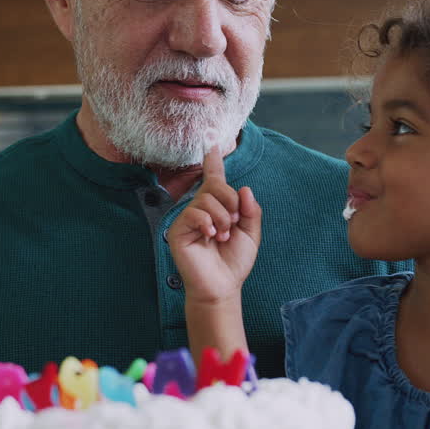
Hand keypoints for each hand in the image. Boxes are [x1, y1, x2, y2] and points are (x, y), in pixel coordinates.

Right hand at [166, 146, 261, 305]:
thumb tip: (244, 188)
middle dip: (231, 201)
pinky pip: (194, 213)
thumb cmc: (234, 261)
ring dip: (223, 218)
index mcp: (218, 207)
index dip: (212, 160)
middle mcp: (201, 209)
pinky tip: (211, 237)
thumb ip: (250, 211)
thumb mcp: (251, 234)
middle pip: (216, 185)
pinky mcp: (179, 230)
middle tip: (234, 222)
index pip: (214, 178)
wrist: (222, 286)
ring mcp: (188, 218)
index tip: (211, 142)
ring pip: (207, 200)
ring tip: (223, 236)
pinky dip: (208, 223)